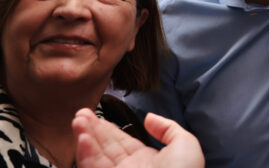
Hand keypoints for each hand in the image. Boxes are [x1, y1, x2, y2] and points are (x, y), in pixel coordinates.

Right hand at [73, 108, 203, 167]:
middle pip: (105, 147)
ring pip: (96, 157)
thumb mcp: (185, 145)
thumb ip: (168, 128)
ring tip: (78, 120)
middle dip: (93, 130)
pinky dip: (86, 154)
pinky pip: (93, 167)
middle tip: (81, 113)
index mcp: (146, 161)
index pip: (122, 142)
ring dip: (86, 138)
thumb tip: (149, 117)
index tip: (96, 115)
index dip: (109, 129)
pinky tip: (82, 139)